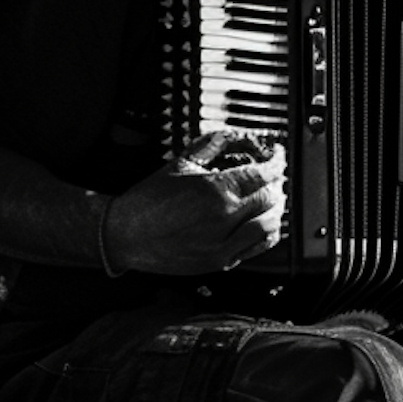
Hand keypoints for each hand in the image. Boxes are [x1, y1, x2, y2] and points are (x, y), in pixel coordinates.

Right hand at [104, 133, 287, 275]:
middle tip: (274, 174)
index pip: (263, 173)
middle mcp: (223, 218)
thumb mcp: (181, 162)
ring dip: (276, 209)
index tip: (277, 155)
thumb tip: (239, 138)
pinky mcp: (220, 263)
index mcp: (214, 190)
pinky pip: (258, 248)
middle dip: (277, 183)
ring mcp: (223, 244)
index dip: (277, 161)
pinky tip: (264, 223)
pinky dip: (268, 234)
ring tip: (271, 198)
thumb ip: (214, 145)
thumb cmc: (147, 201)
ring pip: (270, 225)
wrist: (125, 234)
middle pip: (271, 197)